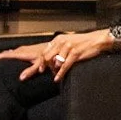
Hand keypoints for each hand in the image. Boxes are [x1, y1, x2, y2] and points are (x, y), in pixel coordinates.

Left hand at [0, 29, 115, 82]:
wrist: (97, 40)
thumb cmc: (82, 45)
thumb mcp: (67, 46)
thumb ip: (57, 54)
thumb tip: (49, 64)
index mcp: (56, 41)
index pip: (42, 53)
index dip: (32, 62)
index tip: (24, 69)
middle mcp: (60, 43)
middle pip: (44, 57)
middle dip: (34, 68)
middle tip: (24, 76)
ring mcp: (67, 48)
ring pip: (54, 62)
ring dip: (50, 71)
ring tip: (43, 77)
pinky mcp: (75, 54)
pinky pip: (65, 65)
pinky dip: (60, 73)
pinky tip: (56, 79)